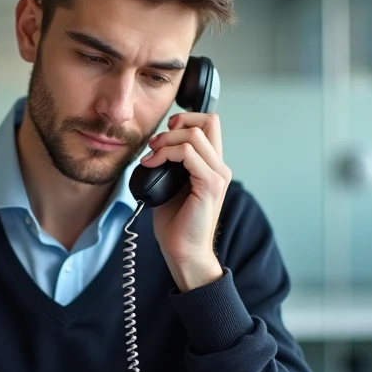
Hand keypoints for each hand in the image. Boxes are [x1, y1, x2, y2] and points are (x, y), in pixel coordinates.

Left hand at [140, 111, 230, 290]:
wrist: (183, 252)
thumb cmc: (176, 224)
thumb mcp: (170, 185)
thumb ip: (170, 164)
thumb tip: (154, 148)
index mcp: (212, 165)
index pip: (209, 123)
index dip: (185, 119)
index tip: (162, 136)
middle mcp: (219, 167)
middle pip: (209, 121)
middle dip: (176, 124)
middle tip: (155, 144)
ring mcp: (217, 175)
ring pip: (195, 135)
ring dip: (167, 140)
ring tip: (151, 156)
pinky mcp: (210, 185)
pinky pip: (189, 154)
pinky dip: (167, 154)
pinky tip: (152, 165)